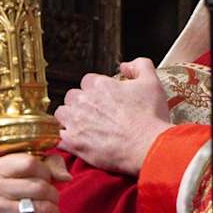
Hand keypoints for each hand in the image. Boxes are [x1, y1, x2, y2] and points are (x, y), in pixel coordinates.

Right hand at [0, 153, 69, 212]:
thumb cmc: (17, 199)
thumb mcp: (30, 174)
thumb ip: (51, 165)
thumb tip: (65, 176)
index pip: (30, 164)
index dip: (46, 173)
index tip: (46, 180)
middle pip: (38, 187)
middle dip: (53, 196)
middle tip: (52, 201)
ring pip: (40, 209)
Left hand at [57, 57, 171, 176]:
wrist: (148, 147)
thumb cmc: (150, 118)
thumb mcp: (152, 83)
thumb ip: (140, 66)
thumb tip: (125, 66)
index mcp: (99, 85)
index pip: (88, 81)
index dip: (97, 91)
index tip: (105, 100)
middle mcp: (84, 101)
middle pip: (72, 97)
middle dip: (81, 104)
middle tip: (96, 115)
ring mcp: (76, 122)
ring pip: (62, 114)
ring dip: (70, 119)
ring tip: (85, 128)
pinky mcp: (73, 142)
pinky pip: (59, 138)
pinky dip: (67, 140)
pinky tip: (79, 142)